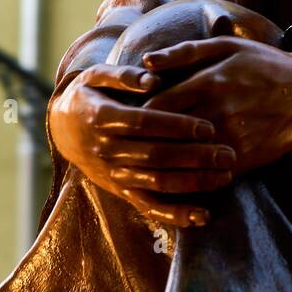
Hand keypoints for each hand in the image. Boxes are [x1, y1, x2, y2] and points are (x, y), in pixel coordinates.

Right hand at [49, 64, 236, 226]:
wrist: (63, 129)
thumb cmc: (90, 95)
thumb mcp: (96, 76)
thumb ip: (124, 75)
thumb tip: (153, 79)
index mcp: (102, 118)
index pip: (143, 124)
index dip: (176, 127)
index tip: (208, 127)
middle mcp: (107, 150)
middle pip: (155, 156)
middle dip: (195, 157)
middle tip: (228, 154)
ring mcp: (114, 174)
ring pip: (156, 183)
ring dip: (193, 183)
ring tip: (226, 176)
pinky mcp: (121, 191)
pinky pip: (149, 207)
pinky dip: (176, 215)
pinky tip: (204, 216)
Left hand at [143, 38, 291, 172]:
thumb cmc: (264, 64)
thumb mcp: (226, 46)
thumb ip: (184, 52)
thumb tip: (146, 62)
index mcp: (207, 83)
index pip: (155, 107)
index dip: (136, 116)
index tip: (128, 119)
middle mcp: (217, 113)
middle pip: (165, 137)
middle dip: (144, 143)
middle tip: (129, 146)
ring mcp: (232, 139)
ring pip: (185, 160)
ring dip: (165, 163)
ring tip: (148, 164)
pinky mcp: (246, 159)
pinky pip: (209, 174)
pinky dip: (192, 176)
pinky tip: (180, 174)